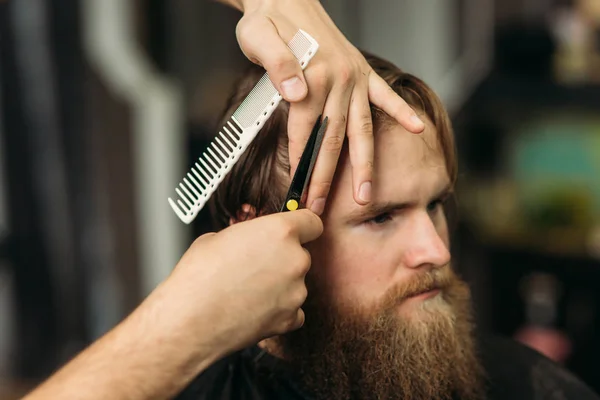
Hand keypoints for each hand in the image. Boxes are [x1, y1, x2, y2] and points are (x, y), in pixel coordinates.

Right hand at [160, 209, 322, 352]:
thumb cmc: (198, 277)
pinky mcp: (291, 318)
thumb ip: (249, 236)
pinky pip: (293, 310)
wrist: (189, 319)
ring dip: (279, 285)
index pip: (312, 222)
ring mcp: (296, 291)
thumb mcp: (220, 237)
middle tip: (255, 267)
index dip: (302, 226)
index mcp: (280, 231)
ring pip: (296, 283)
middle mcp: (295, 259)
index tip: (294, 232)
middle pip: (301, 254)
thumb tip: (253, 241)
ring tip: (247, 291)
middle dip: (282, 259)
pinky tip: (253, 309)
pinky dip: (278, 310)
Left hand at [232, 0, 424, 213]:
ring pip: (360, 129)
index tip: (299, 195)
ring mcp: (353, 77)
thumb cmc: (267, 20)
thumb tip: (296, 92)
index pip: (305, 132)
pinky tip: (417, 128)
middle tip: (321, 208)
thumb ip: (277, 64)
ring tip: (367, 193)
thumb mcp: (259, 36)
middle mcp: (338, 80)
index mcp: (312, 76)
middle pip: (333, 140)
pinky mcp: (361, 71)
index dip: (301, 167)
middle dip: (327, 178)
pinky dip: (401, 112)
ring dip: (364, 164)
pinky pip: (384, 96)